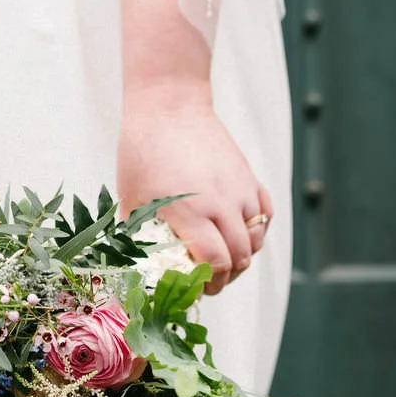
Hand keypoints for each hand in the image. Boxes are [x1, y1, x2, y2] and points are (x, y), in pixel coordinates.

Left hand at [116, 86, 271, 295]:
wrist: (168, 107)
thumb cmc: (141, 153)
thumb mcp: (131, 199)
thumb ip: (138, 236)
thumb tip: (137, 268)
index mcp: (189, 212)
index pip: (215, 262)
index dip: (210, 283)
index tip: (198, 289)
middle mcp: (221, 203)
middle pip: (240, 257)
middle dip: (227, 277)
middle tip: (211, 282)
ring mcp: (239, 189)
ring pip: (257, 238)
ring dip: (244, 256)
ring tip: (225, 260)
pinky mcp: (249, 177)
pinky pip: (265, 214)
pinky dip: (257, 231)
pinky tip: (239, 234)